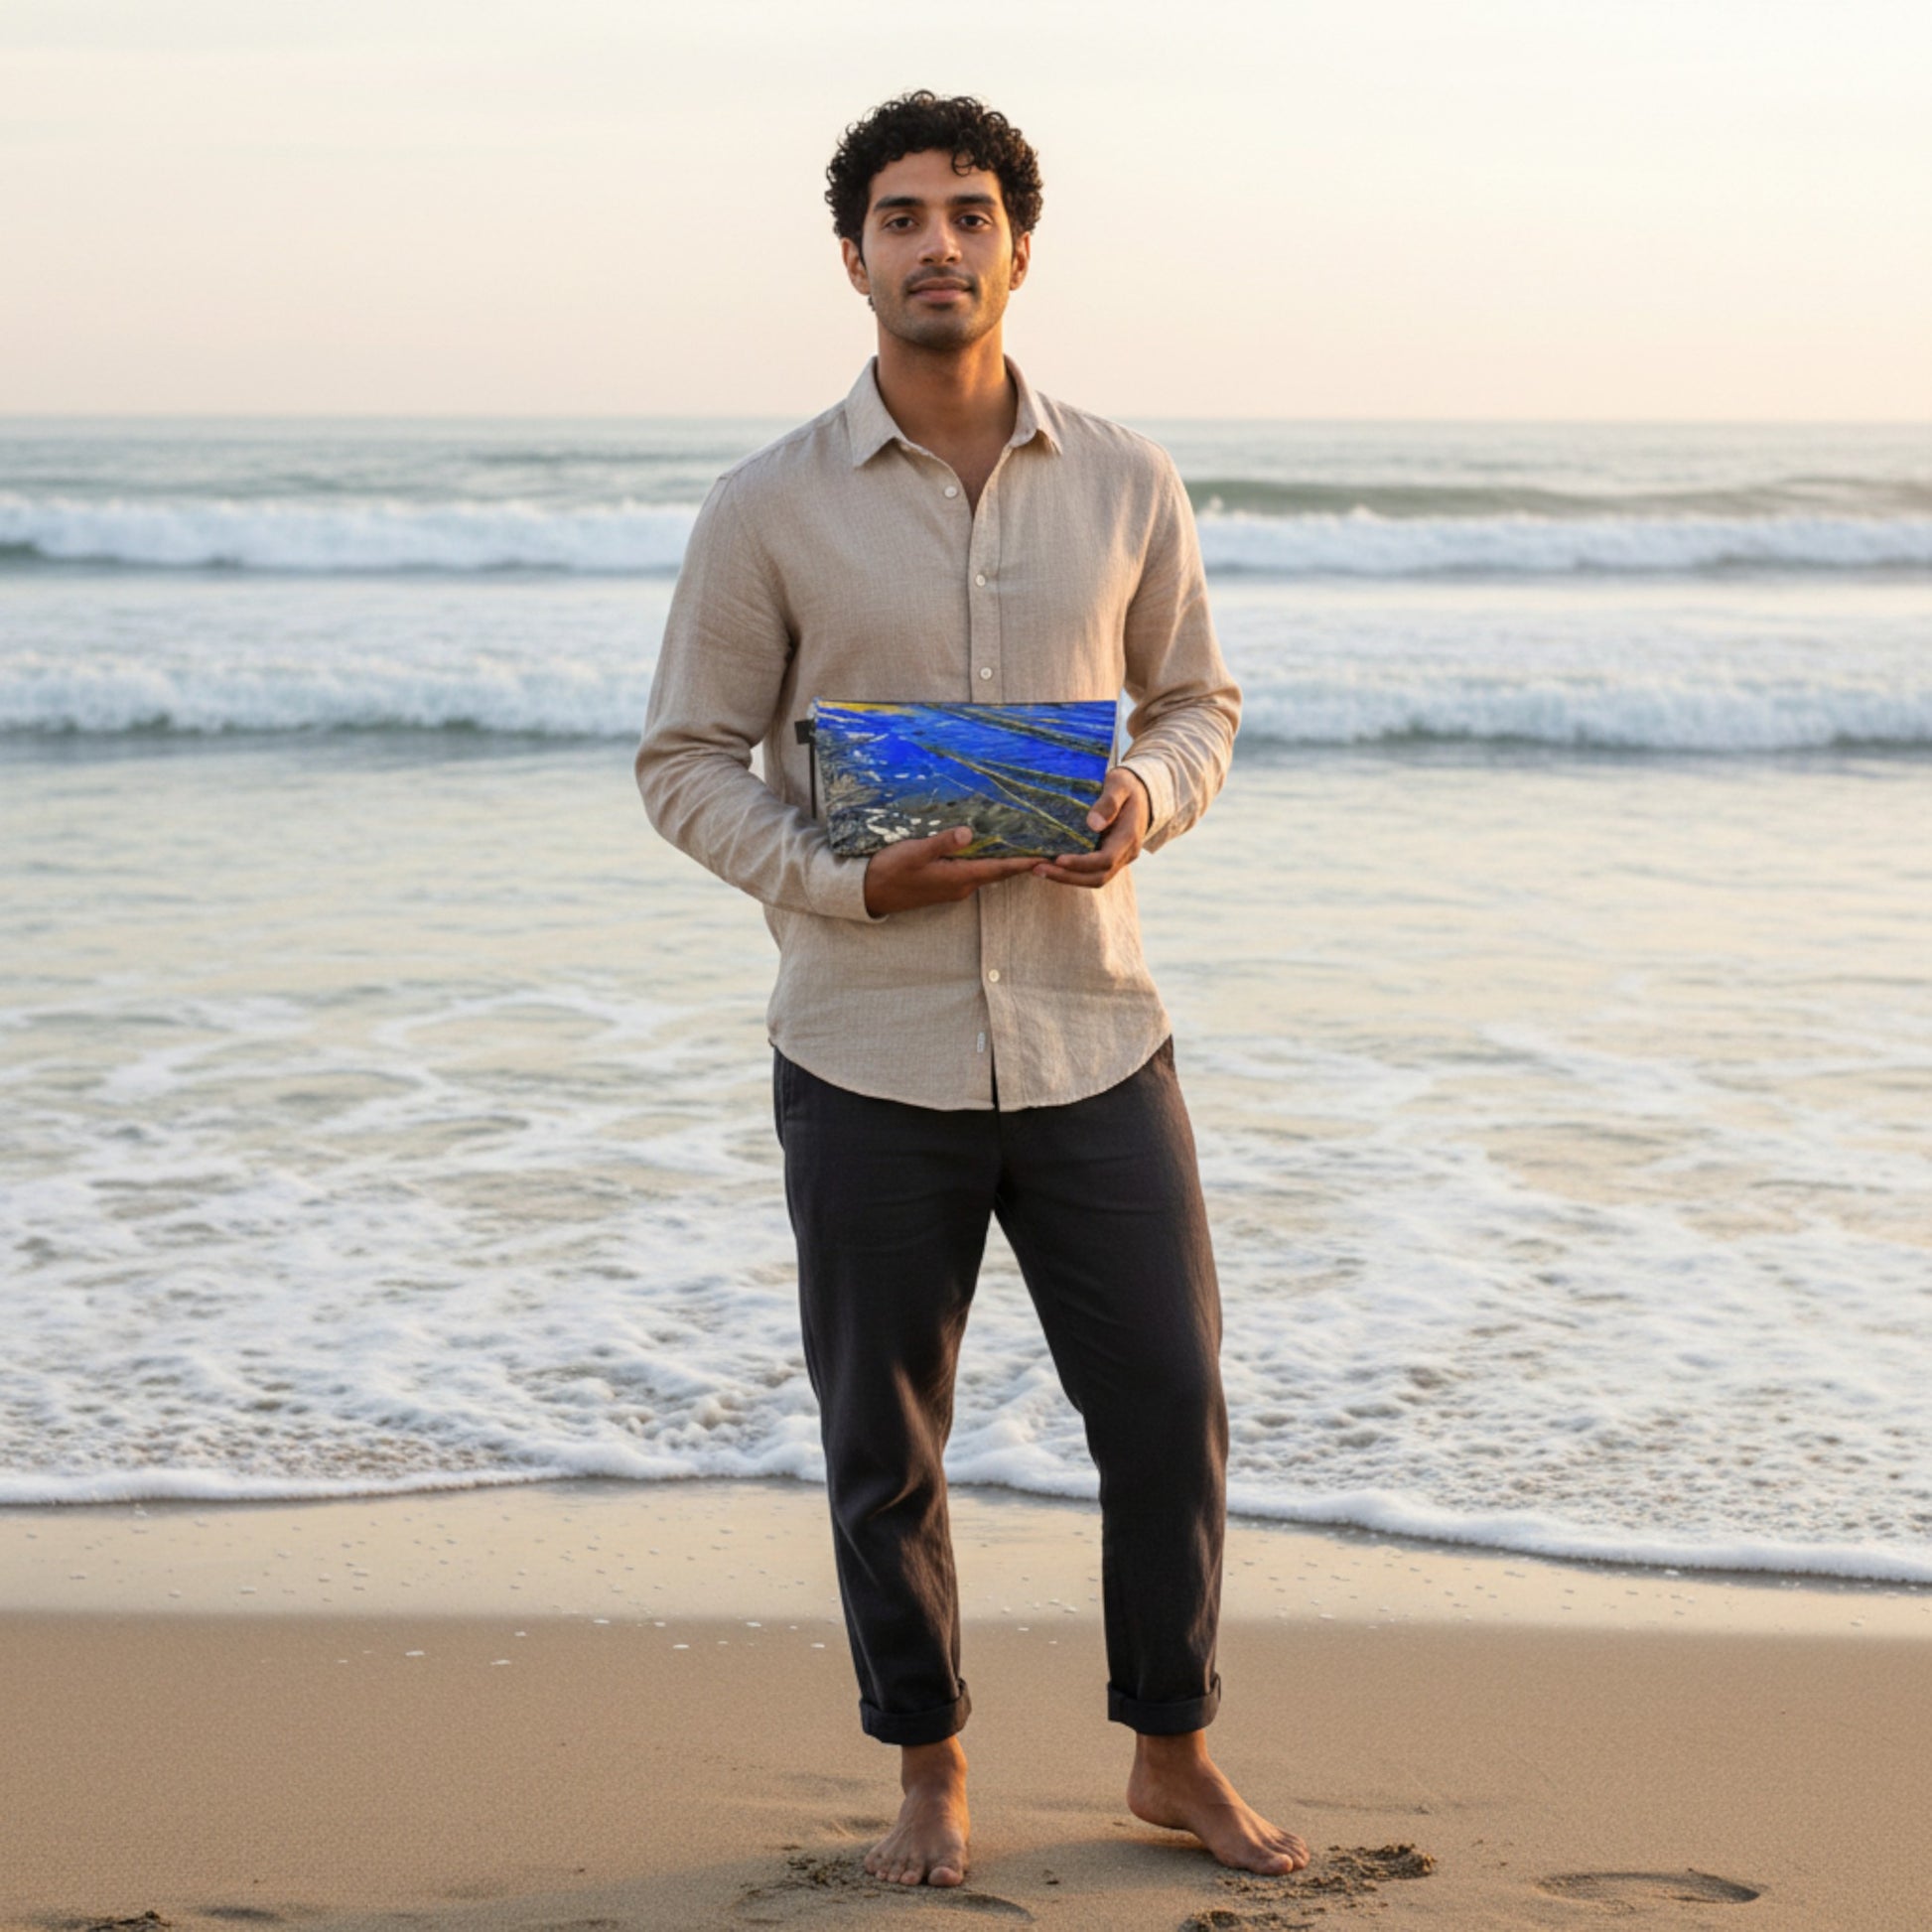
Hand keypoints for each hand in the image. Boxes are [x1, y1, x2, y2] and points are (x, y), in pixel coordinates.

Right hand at [862, 824, 1040, 916]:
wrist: (868, 893)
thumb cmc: (890, 871)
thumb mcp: (914, 853)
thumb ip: (942, 843)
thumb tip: (970, 832)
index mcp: (958, 878)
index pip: (1000, 869)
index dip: (1024, 862)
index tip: (1047, 856)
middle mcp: (961, 886)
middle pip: (998, 871)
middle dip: (1021, 859)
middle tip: (1043, 844)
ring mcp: (952, 887)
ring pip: (986, 871)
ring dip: (1004, 860)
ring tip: (1024, 843)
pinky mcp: (944, 884)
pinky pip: (973, 871)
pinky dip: (986, 861)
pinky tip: (989, 848)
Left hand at [1032, 769, 1149, 889]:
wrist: (1141, 792)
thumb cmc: (1126, 785)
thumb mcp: (1119, 785)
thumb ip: (1109, 802)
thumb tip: (1094, 824)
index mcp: (1128, 837)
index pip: (1105, 860)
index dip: (1081, 863)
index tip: (1058, 859)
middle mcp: (1125, 853)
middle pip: (1097, 877)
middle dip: (1067, 877)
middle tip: (1038, 869)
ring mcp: (1118, 858)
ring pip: (1093, 879)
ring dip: (1065, 878)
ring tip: (1037, 869)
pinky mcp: (1108, 858)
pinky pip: (1090, 872)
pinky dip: (1070, 872)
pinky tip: (1048, 864)